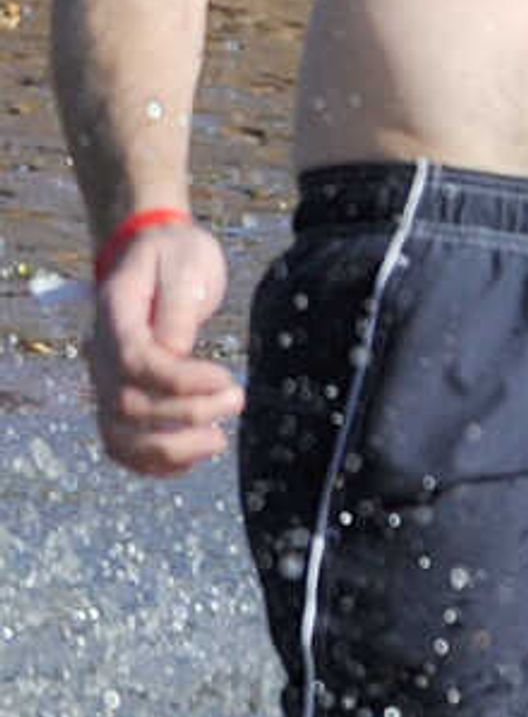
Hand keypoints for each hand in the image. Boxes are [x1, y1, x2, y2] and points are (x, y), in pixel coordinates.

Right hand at [86, 220, 242, 476]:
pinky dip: (156, 462)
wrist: (152, 254)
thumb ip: (180, 308)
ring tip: (218, 439)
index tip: (223, 377)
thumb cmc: (174, 255)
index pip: (134, 361)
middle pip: (128, 405)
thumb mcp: (187, 263)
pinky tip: (196, 453)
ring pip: (119, 437)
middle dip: (187, 413)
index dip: (180, 380)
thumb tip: (176, 352)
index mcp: (115, 315)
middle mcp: (101, 354)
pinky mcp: (122, 398)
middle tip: (236, 398)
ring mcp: (107, 380)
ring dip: (170, 449)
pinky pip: (124, 446)